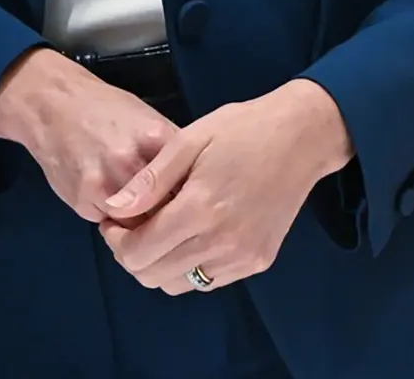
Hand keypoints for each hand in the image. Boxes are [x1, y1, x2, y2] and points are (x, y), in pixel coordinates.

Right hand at [0, 47, 178, 223]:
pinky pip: (110, 223)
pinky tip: (109, 195)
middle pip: (167, 213)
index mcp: (158, 140)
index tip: (193, 204)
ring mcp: (106, 183)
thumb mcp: (149, 119)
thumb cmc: (107, 109)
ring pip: (138, 227)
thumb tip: (200, 183)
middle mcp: (133, 163)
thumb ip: (174, 153)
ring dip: (141, 223)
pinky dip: (114, 218)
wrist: (54, 103)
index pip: (191, 187)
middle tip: (168, 213)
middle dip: (169, 217)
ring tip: (138, 204)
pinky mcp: (84, 200)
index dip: (194, 200)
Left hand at [98, 80, 352, 292]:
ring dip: (159, 264)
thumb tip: (114, 208)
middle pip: (154, 275)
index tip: (112, 220)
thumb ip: (150, 180)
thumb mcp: (189, 140)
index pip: (139, 252)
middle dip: (131, 254)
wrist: (301, 137)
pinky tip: (188, 235)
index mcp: (201, 209)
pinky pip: (208, 281)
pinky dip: (188, 267)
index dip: (115, 240)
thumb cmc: (243, 129)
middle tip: (129, 224)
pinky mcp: (258, 261)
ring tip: (158, 228)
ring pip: (180, 284)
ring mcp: (243, 257)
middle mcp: (222, 243)